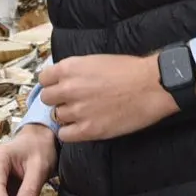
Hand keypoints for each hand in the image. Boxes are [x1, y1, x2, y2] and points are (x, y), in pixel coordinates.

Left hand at [39, 54, 188, 142]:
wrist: (152, 86)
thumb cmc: (130, 70)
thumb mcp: (96, 61)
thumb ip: (76, 71)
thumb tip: (63, 80)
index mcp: (70, 68)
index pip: (44, 79)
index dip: (52, 83)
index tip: (61, 86)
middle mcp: (69, 89)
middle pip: (47, 99)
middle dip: (58, 100)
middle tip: (73, 101)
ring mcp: (78, 111)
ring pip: (56, 117)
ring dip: (67, 116)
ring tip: (84, 113)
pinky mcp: (88, 130)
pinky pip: (65, 135)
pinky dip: (71, 132)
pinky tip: (83, 127)